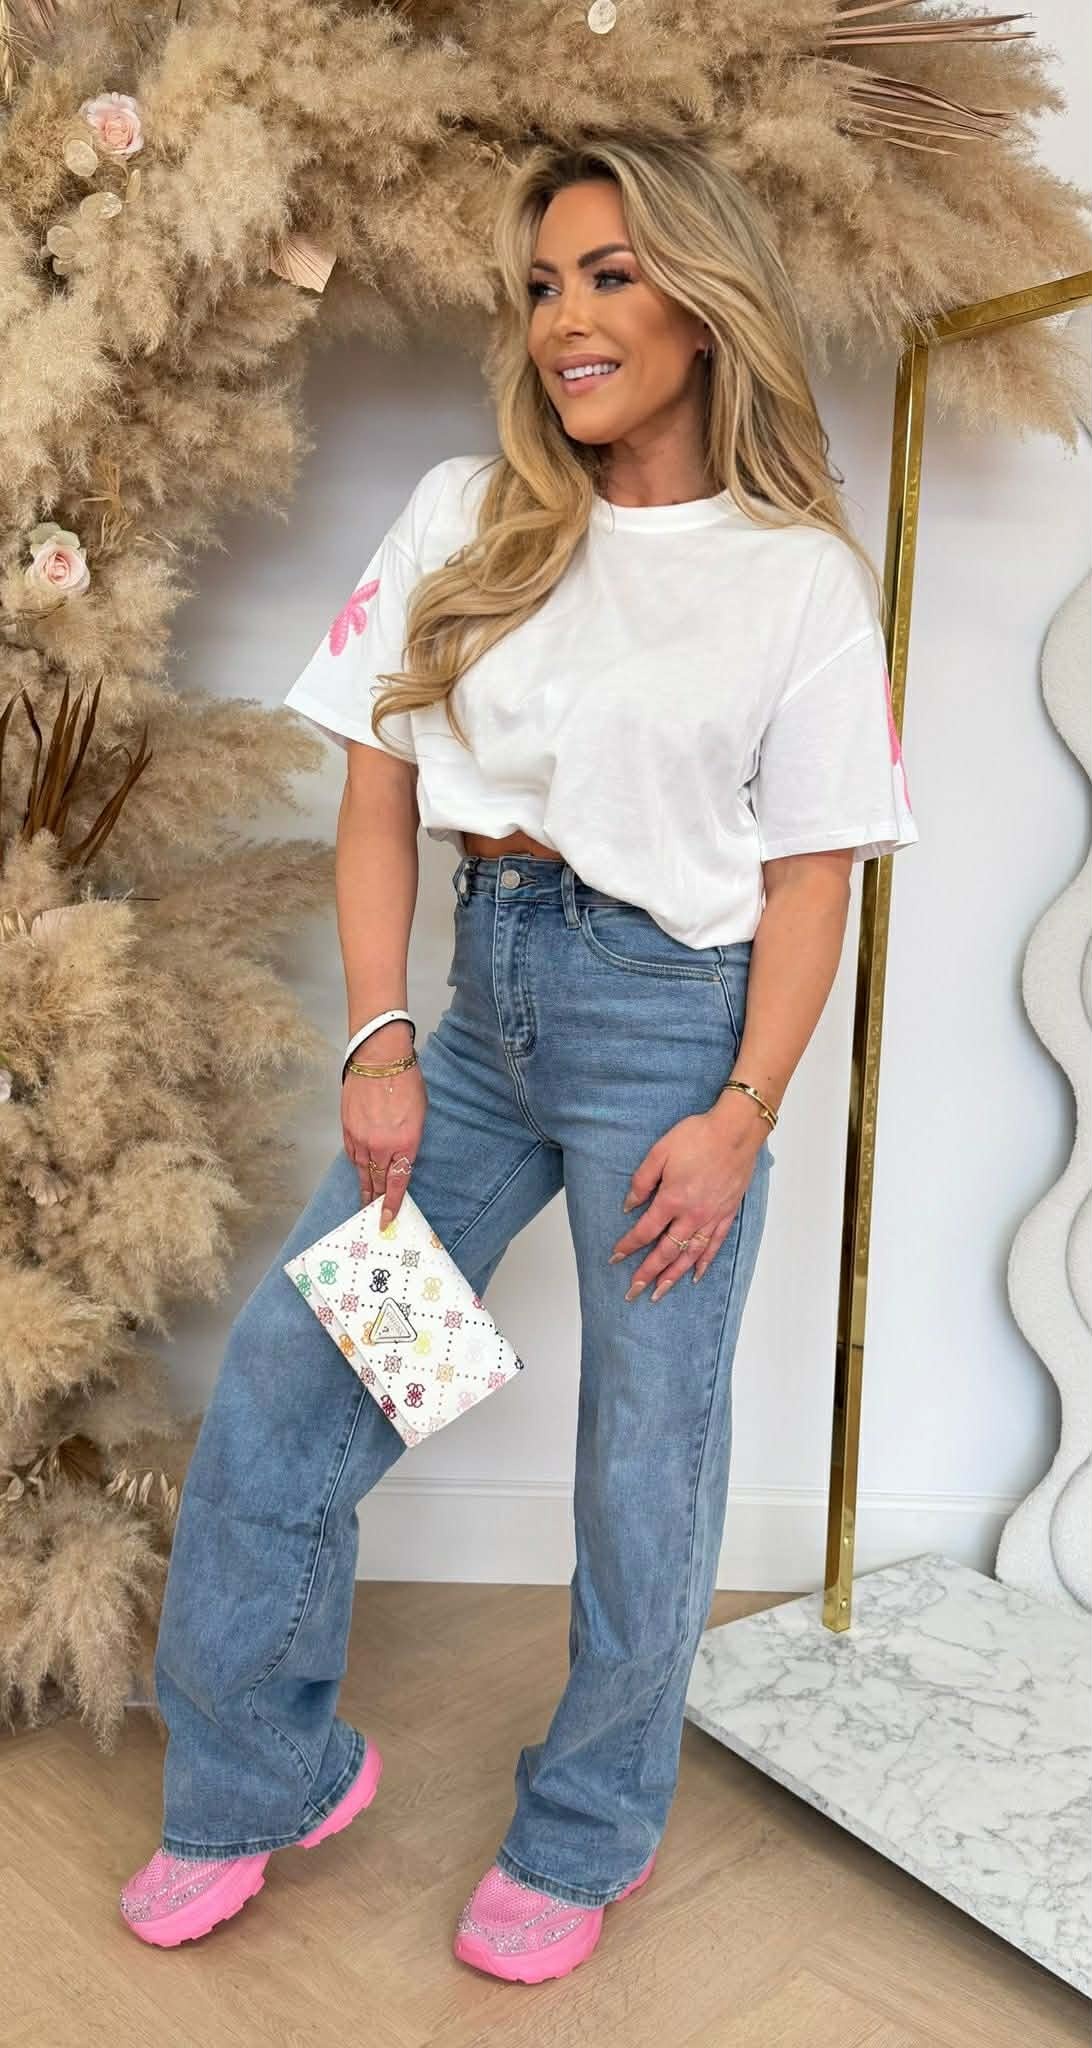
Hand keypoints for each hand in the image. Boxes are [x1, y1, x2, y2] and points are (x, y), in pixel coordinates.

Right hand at [342, 1062, 426, 1225]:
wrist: (379, 1058)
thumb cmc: (405, 1080)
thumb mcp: (420, 1114)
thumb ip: (410, 1140)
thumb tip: (402, 1156)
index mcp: (405, 1142)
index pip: (397, 1182)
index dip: (391, 1204)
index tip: (386, 1219)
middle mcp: (381, 1145)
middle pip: (377, 1181)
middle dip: (376, 1200)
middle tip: (374, 1215)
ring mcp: (361, 1138)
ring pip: (362, 1171)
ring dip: (364, 1186)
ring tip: (365, 1200)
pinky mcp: (347, 1129)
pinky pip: (352, 1154)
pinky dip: (356, 1164)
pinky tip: (359, 1171)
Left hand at [608, 1096, 765, 1300]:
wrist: (736, 1131)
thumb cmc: (697, 1136)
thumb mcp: (660, 1152)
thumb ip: (642, 1181)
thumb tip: (629, 1205)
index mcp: (672, 1199)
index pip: (645, 1231)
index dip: (628, 1246)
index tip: (615, 1258)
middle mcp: (692, 1215)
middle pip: (666, 1252)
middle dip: (647, 1273)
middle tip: (633, 1291)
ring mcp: (711, 1217)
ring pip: (690, 1255)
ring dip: (673, 1276)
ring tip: (659, 1292)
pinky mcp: (727, 1214)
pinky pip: (714, 1245)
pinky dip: (704, 1263)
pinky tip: (696, 1275)